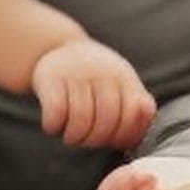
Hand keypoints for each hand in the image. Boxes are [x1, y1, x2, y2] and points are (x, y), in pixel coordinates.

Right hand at [32, 37, 154, 148]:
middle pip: (107, 119)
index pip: (135, 112)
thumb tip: (134, 139)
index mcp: (124, 77)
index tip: (113, 141)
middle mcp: (103, 73)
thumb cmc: (95, 77)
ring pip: (81, 119)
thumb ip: (138, 108)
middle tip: (88, 141)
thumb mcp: (122, 84)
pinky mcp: (51, 77)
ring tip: (72, 137)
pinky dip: (55, 125)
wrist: (58, 48)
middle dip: (97, 140)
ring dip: (76, 137)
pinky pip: (56, 111)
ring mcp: (77, 74)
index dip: (125, 134)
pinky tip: (55, 126)